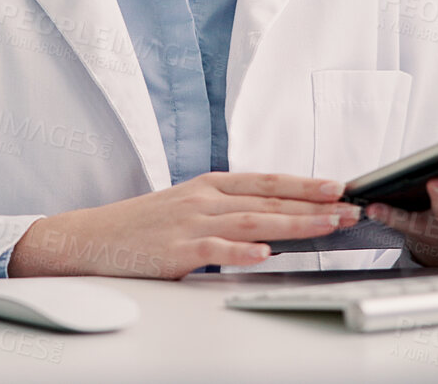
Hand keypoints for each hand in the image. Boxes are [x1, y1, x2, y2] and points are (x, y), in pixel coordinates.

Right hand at [6, 172, 362, 278]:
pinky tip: (265, 255)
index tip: (339, 186)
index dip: (305, 183)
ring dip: (294, 224)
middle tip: (349, 207)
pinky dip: (241, 253)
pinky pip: (215, 251)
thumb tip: (269, 225)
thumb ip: (225, 213)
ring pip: (252, 222)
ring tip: (326, 225)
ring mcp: (190, 223)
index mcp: (209, 186)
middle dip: (313, 204)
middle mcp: (203, 199)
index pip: (267, 181)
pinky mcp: (176, 250)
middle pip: (268, 200)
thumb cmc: (138, 228)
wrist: (89, 239)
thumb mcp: (186, 208)